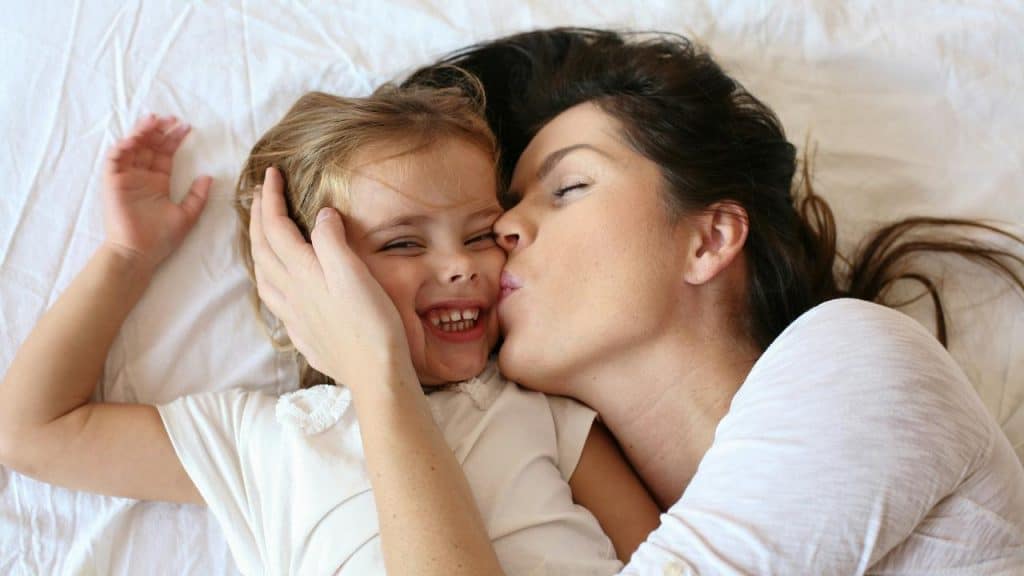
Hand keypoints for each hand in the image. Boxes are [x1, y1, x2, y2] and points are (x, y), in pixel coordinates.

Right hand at [101, 114, 211, 270]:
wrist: (139, 254)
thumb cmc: (162, 238)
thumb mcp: (187, 215)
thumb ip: (198, 196)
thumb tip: (209, 176)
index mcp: (158, 182)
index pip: (165, 154)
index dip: (174, 139)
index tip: (186, 127)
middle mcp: (141, 177)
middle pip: (149, 147)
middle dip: (159, 131)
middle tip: (171, 118)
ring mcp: (126, 179)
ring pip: (132, 148)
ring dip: (141, 133)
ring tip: (154, 120)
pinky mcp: (112, 184)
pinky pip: (114, 161)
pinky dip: (122, 148)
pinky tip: (134, 139)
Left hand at [249, 167, 412, 387]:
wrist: (375, 374)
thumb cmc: (371, 323)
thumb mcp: (354, 273)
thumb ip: (332, 240)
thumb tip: (321, 214)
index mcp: (303, 272)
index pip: (276, 227)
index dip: (271, 198)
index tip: (271, 174)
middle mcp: (291, 292)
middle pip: (262, 249)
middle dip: (258, 218)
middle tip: (261, 195)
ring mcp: (294, 316)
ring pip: (263, 276)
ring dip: (257, 248)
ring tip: (261, 235)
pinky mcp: (303, 334)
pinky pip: (274, 299)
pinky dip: (269, 279)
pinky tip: (279, 284)